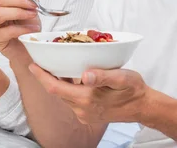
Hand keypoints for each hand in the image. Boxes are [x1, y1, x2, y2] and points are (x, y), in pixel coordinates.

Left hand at [29, 65, 149, 123]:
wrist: (143, 107)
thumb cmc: (133, 90)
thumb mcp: (121, 78)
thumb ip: (103, 76)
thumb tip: (85, 75)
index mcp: (87, 99)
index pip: (55, 88)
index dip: (42, 76)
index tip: (33, 65)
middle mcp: (82, 109)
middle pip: (57, 92)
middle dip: (47, 77)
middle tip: (42, 61)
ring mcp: (84, 114)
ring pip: (64, 96)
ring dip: (58, 82)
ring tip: (54, 66)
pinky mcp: (88, 115)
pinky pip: (72, 100)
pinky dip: (67, 88)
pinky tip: (70, 77)